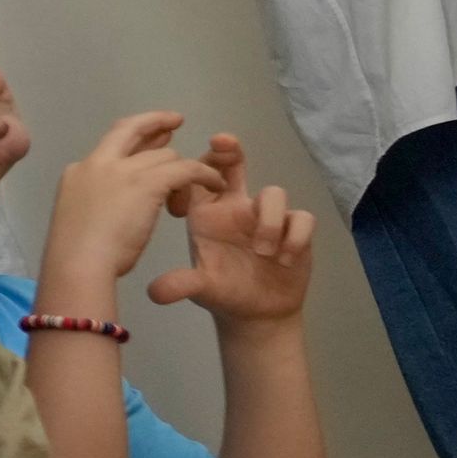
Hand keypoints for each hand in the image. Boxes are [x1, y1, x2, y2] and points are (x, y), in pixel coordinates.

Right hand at [38, 113, 219, 308]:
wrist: (78, 263)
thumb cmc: (74, 255)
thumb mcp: (79, 218)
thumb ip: (95, 203)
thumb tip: (112, 205)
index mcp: (78, 172)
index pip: (111, 146)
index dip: (134, 139)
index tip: (151, 137)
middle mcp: (98, 163)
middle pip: (131, 130)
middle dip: (155, 122)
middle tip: (176, 121)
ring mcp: (121, 170)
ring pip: (164, 156)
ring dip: (184, 169)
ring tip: (199, 185)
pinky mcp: (147, 182)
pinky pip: (185, 169)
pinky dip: (203, 174)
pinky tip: (214, 183)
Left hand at [147, 133, 314, 325]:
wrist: (256, 313)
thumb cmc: (223, 292)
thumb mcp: (200, 289)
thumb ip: (181, 285)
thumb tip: (155, 293)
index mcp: (207, 214)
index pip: (200, 178)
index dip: (199, 164)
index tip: (195, 161)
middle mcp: (235, 209)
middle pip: (234, 166)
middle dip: (231, 151)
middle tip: (225, 144)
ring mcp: (266, 217)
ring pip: (274, 193)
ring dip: (268, 220)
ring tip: (263, 253)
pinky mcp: (294, 231)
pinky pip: (301, 219)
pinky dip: (295, 238)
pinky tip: (285, 261)